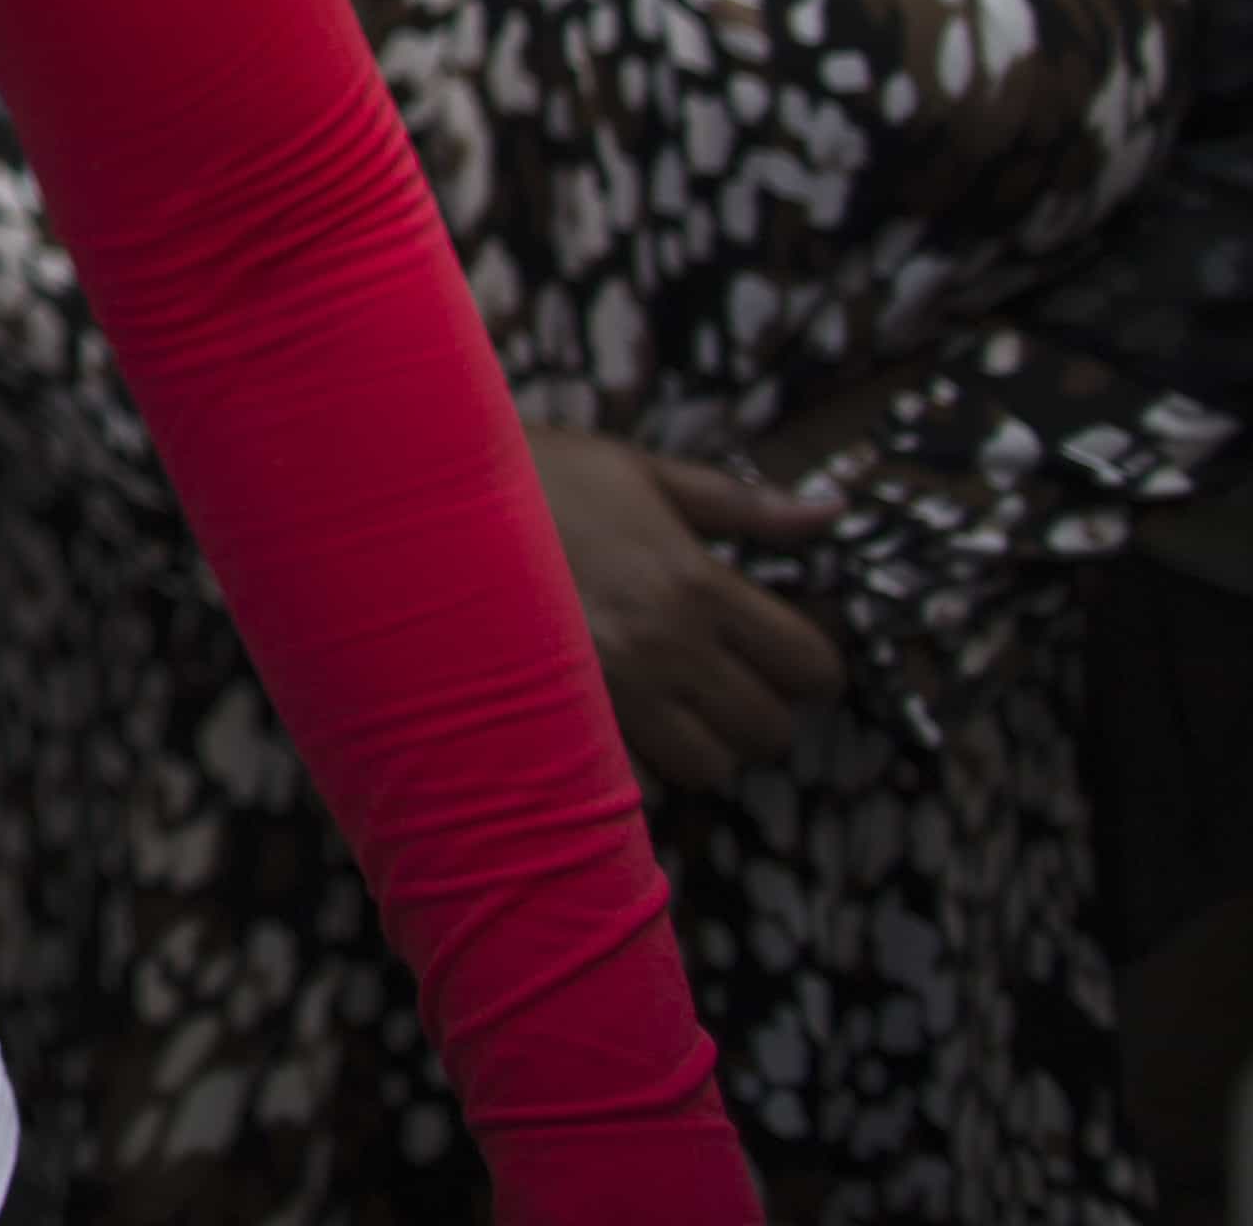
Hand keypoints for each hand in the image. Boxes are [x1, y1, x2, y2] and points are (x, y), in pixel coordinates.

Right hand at [525, 422, 844, 794]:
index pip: (811, 665)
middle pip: (768, 730)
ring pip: (708, 768)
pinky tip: (611, 723)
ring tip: (666, 704)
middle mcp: (667, 646)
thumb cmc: (535, 478)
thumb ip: (741, 503)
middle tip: (720, 679)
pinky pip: (631, 781)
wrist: (420, 501)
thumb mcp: (640, 472)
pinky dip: (632, 765)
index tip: (779, 653)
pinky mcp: (559, 720)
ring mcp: (612, 692)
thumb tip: (831, 510)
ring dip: (698, 744)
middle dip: (755, 710)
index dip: (807, 666)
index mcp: (698, 583)